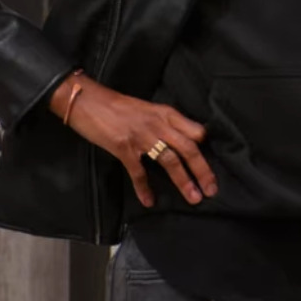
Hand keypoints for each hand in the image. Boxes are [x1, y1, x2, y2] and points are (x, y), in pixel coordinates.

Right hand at [49, 75, 217, 207]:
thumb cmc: (117, 105)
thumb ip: (165, 123)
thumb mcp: (148, 109)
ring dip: (183, 181)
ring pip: (170, 161)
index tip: (211, 165)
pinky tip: (149, 201)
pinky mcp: (124, 148)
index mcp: (166, 113)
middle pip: (189, 149)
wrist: (88, 100)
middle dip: (203, 171)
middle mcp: (159, 124)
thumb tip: (180, 140)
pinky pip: (139, 172)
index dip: (206, 149)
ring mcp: (142, 136)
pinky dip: (144, 188)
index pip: (195, 131)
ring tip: (193, 198)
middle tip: (212, 190)